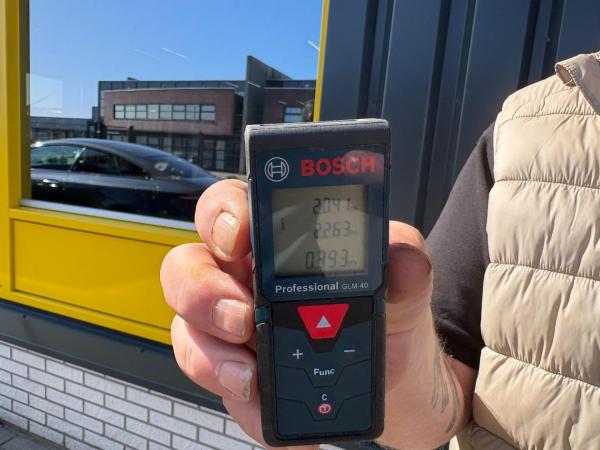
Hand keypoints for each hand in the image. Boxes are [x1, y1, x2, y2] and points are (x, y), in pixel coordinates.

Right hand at [161, 179, 432, 448]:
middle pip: (189, 267)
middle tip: (243, 320)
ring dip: (214, 357)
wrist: (395, 381)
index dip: (223, 214)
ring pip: (190, 330)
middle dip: (205, 294)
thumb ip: (405, 269)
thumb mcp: (404, 287)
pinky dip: (242, 405)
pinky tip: (270, 411)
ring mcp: (233, 326)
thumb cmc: (389, 318)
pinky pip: (217, 384)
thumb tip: (403, 258)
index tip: (240, 238)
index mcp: (278, 241)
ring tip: (253, 380)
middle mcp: (244, 277)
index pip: (232, 205)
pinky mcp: (236, 370)